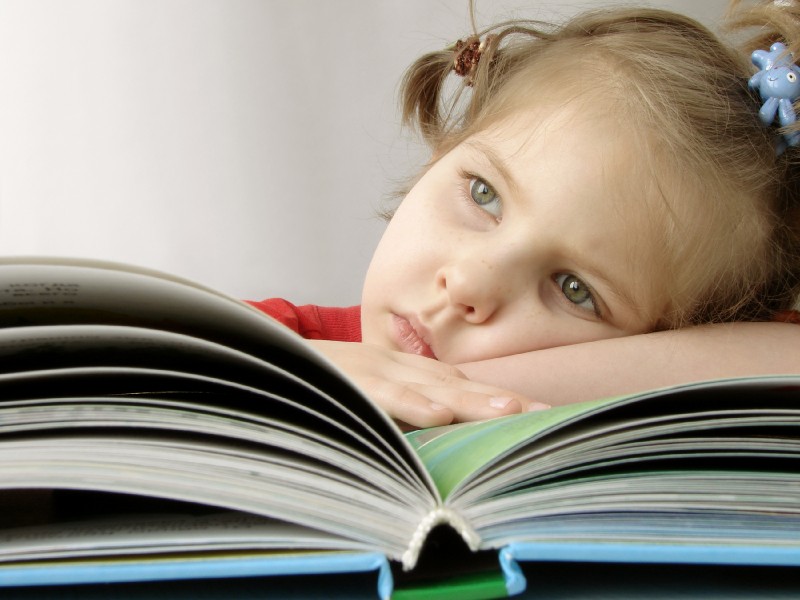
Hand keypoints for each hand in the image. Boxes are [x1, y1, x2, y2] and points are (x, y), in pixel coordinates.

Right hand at [309, 340, 547, 428]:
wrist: (274, 356)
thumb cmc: (327, 380)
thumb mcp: (370, 391)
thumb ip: (404, 406)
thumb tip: (442, 429)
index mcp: (408, 373)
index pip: (464, 385)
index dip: (502, 398)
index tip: (542, 415)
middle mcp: (399, 368)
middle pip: (460, 385)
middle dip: (504, 400)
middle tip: (548, 414)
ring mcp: (374, 372)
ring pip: (430, 387)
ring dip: (472, 399)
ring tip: (514, 411)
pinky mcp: (349, 381)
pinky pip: (382, 393)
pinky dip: (410, 402)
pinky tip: (438, 413)